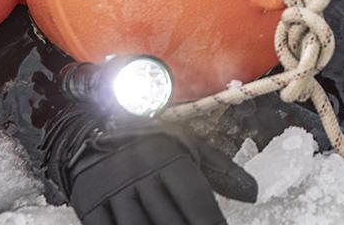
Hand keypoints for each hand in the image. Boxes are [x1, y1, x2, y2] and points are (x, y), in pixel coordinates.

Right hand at [43, 104, 255, 224]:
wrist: (92, 129)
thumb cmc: (150, 142)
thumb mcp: (186, 146)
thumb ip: (221, 171)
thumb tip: (254, 194)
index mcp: (167, 157)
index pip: (195, 200)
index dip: (210, 223)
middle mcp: (140, 172)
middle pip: (169, 221)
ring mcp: (112, 190)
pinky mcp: (90, 204)